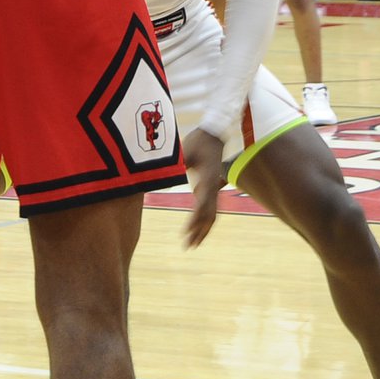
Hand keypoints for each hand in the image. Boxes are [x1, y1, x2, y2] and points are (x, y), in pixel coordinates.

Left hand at [182, 128, 223, 248]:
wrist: (213, 133)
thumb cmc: (198, 140)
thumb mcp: (186, 151)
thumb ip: (179, 164)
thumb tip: (165, 174)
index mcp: (207, 179)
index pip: (202, 205)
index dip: (194, 221)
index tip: (186, 233)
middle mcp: (213, 186)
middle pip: (209, 215)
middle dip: (199, 232)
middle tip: (188, 246)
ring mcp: (214, 187)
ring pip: (213, 214)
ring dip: (204, 230)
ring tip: (193, 243)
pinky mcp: (212, 186)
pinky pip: (211, 208)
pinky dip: (206, 220)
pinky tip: (197, 227)